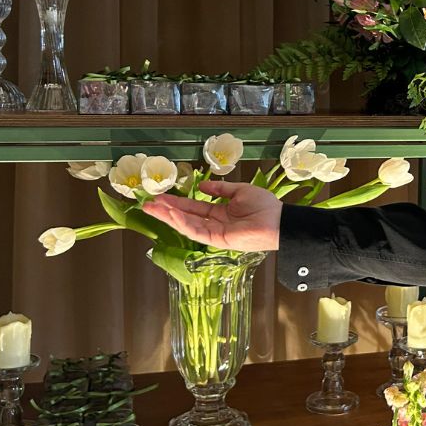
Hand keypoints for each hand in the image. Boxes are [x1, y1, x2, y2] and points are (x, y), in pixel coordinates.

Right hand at [142, 181, 282, 252]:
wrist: (279, 220)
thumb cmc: (265, 206)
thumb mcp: (240, 191)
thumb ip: (221, 189)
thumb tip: (203, 184)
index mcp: (219, 212)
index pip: (192, 207)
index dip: (176, 202)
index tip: (159, 196)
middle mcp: (214, 224)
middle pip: (184, 217)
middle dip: (165, 210)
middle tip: (147, 203)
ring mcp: (214, 233)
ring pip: (186, 225)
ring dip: (169, 216)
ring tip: (152, 208)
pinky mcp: (218, 240)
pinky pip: (197, 231)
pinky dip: (183, 223)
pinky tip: (172, 215)